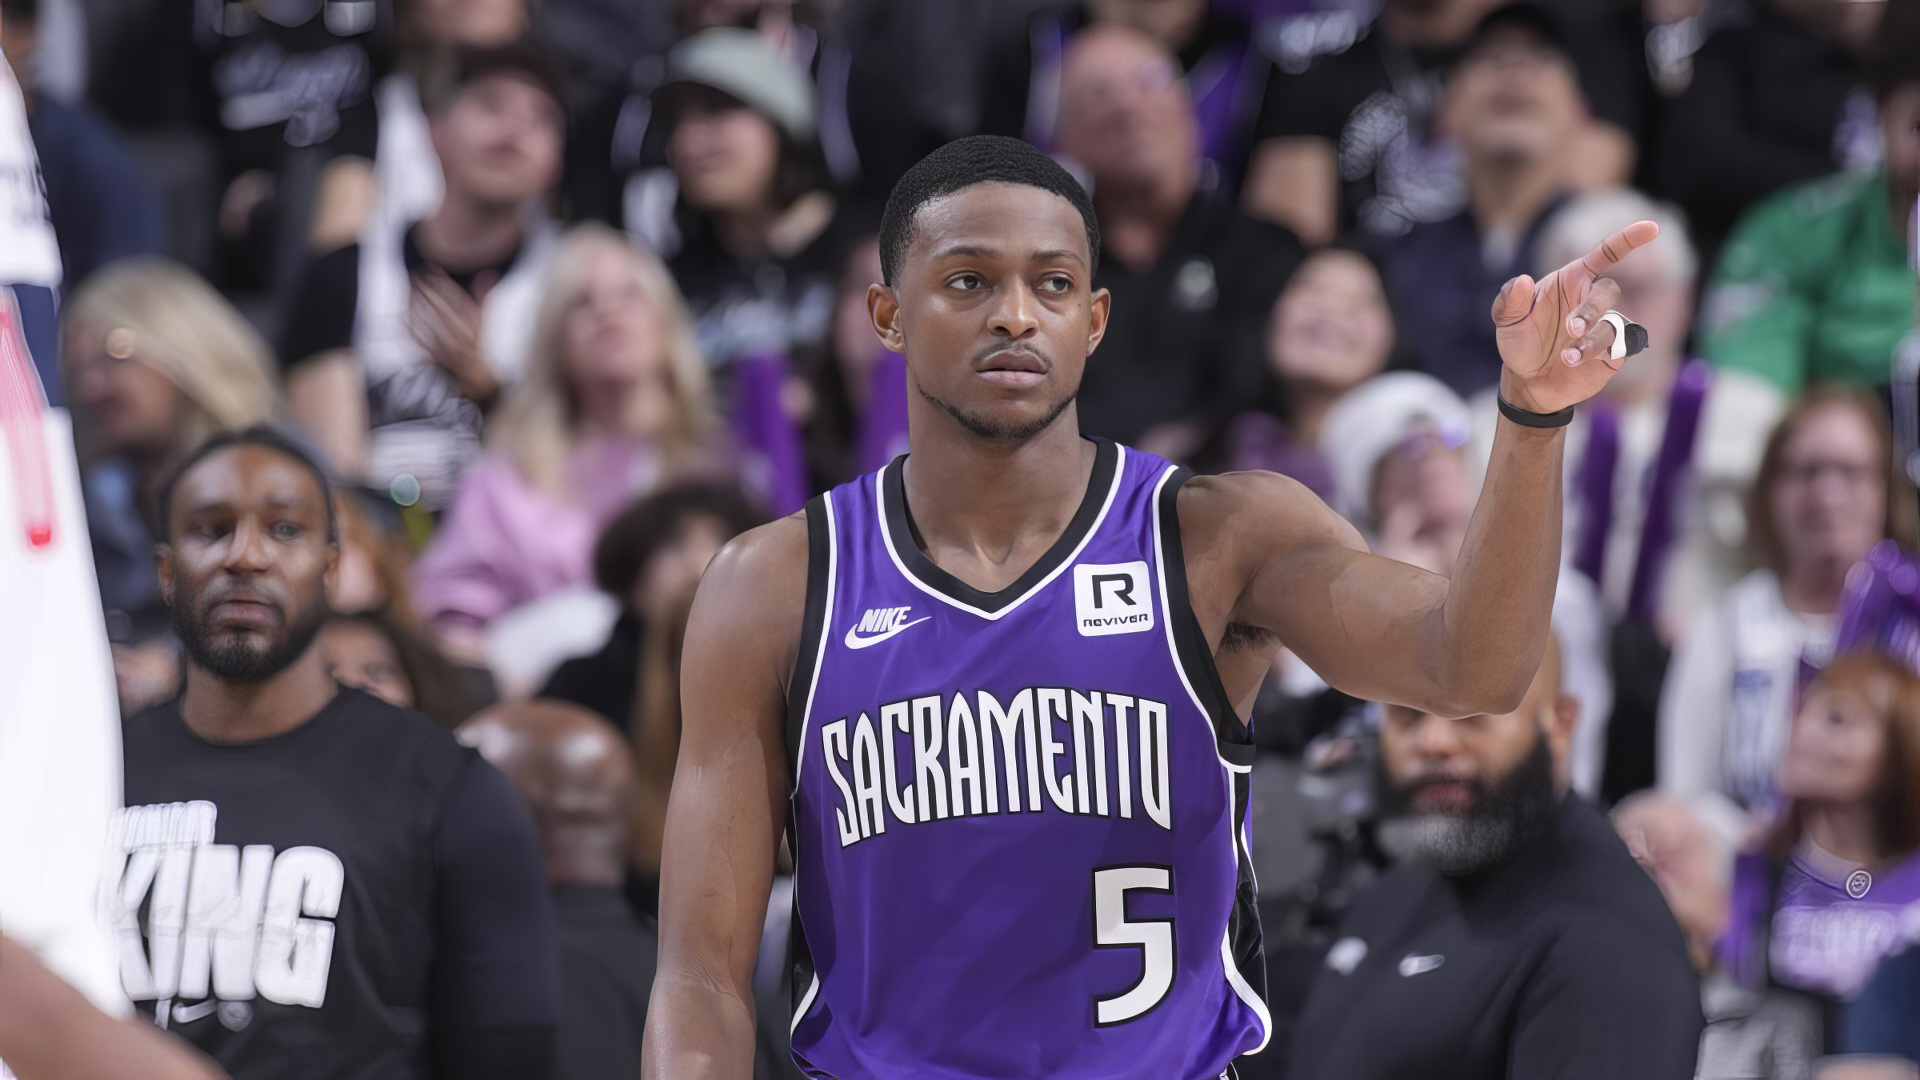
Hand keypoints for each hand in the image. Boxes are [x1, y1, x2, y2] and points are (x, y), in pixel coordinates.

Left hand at [410, 268, 499, 405]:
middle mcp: (459, 334)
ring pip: (429, 320)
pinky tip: (403, 313)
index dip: (442, 281)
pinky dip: (410, 325)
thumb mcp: (484, 321)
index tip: (432, 268)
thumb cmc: (477, 344)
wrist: (473, 374)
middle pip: (440, 307)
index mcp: (471, 324)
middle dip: (428, 289)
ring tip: (412, 288)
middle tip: (417, 274)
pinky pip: (420, 337)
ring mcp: (445, 345)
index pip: (455, 297)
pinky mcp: (434, 352)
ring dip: (418, 303)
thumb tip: (487, 272)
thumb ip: (483, 297)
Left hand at [1491, 219, 1659, 414]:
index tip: (1652, 227)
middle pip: (1608, 290)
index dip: (1628, 239)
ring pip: (1614, 322)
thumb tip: (1522, 281)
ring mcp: (1605, 325)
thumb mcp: (1507, 321)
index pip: (1605, 254)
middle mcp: (1592, 299)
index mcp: (1572, 281)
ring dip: (1592, 339)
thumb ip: (1510, 300)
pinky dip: (1601, 352)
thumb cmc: (1521, 343)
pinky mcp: (1614, 352)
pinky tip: (1577, 362)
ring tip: (1566, 358)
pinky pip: (1622, 345)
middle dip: (1591, 309)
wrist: (1527, 383)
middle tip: (1570, 329)